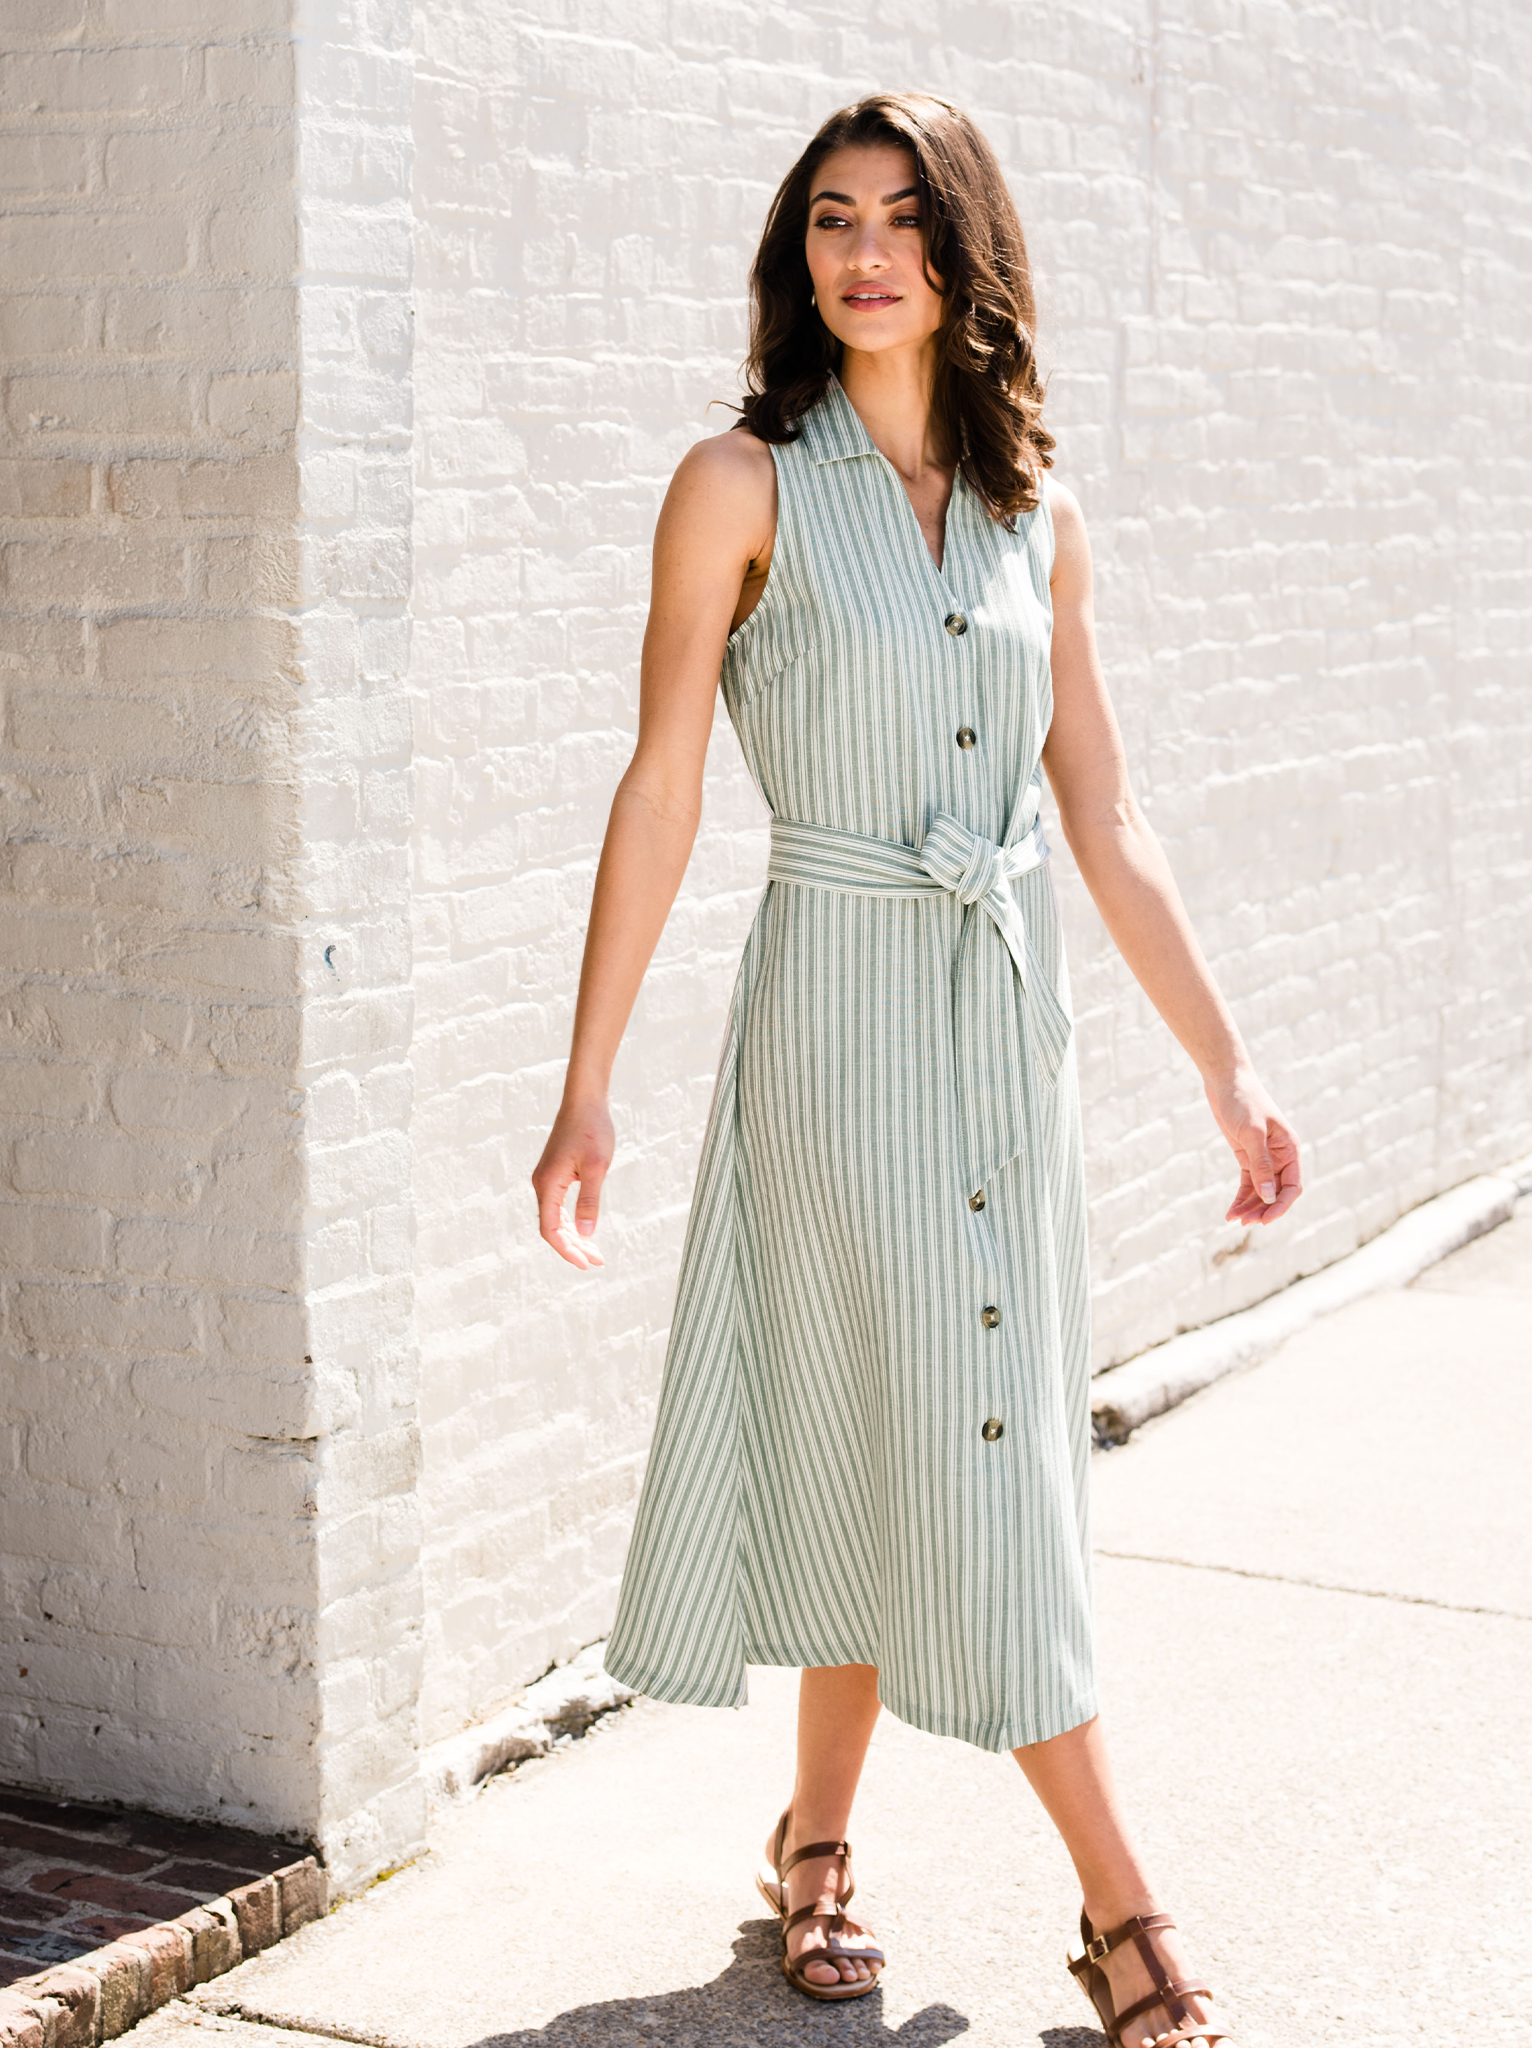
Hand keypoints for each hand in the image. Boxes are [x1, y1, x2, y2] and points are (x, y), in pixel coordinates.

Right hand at [532, 1094, 613, 1269]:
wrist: (585, 1101)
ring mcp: (547, 1179)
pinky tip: (585, 1229)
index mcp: (547, 1184)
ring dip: (573, 1236)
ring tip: (595, 1252)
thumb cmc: (592, 1130)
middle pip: (552, 1227)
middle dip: (573, 1247)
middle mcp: (542, 1184)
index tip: (586, 1264)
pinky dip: (571, 1221)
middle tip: (597, 1262)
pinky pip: (558, 1206)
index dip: (567, 1250)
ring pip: (555, 1218)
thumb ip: (589, 1201)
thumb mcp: (596, 1167)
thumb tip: (585, 1233)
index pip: (550, 1230)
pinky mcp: (555, 1173)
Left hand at [1204, 1066, 1301, 1225]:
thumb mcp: (1252, 1133)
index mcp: (1290, 1149)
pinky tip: (1231, 1212)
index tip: (1266, 1220)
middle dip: (1263, 1209)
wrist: (1226, 1080)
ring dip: (1250, 1206)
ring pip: (1261, 1191)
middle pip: (1277, 1192)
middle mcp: (1281, 1156)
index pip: (1293, 1186)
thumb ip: (1261, 1164)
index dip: (1281, 1205)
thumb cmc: (1243, 1101)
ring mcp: (1263, 1157)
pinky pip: (1248, 1183)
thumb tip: (1270, 1196)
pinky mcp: (1246, 1156)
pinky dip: (1241, 1198)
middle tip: (1245, 1224)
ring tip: (1234, 1220)